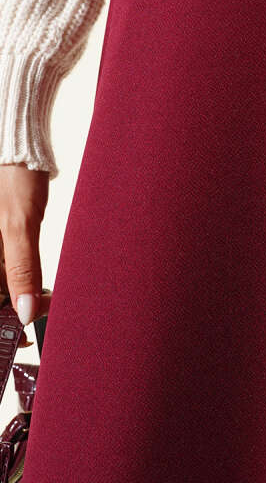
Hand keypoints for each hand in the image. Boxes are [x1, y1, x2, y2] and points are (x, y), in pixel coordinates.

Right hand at [0, 164, 52, 346]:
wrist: (18, 145)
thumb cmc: (14, 174)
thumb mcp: (19, 224)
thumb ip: (22, 268)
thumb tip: (23, 312)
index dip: (0, 322)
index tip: (17, 338)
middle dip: (9, 311)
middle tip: (35, 326)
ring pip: (0, 283)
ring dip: (17, 298)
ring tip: (44, 306)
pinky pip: (4, 269)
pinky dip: (19, 282)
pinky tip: (39, 290)